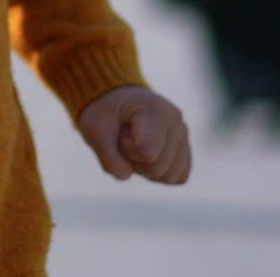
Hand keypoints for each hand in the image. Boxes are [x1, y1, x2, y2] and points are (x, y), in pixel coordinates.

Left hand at [74, 85, 190, 184]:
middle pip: (157, 168)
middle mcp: (176, 121)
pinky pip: (177, 178)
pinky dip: (159, 174)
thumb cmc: (106, 112)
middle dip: (134, 160)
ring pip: (169, 176)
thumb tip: (126, 175)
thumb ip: (108, 157)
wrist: (117, 101)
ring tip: (136, 145)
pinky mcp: (185, 149)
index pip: (147, 152)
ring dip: (146, 169)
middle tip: (125, 137)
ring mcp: (183, 135)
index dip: (126, 149)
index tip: (120, 131)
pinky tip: (147, 156)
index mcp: (155, 110)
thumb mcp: (94, 129)